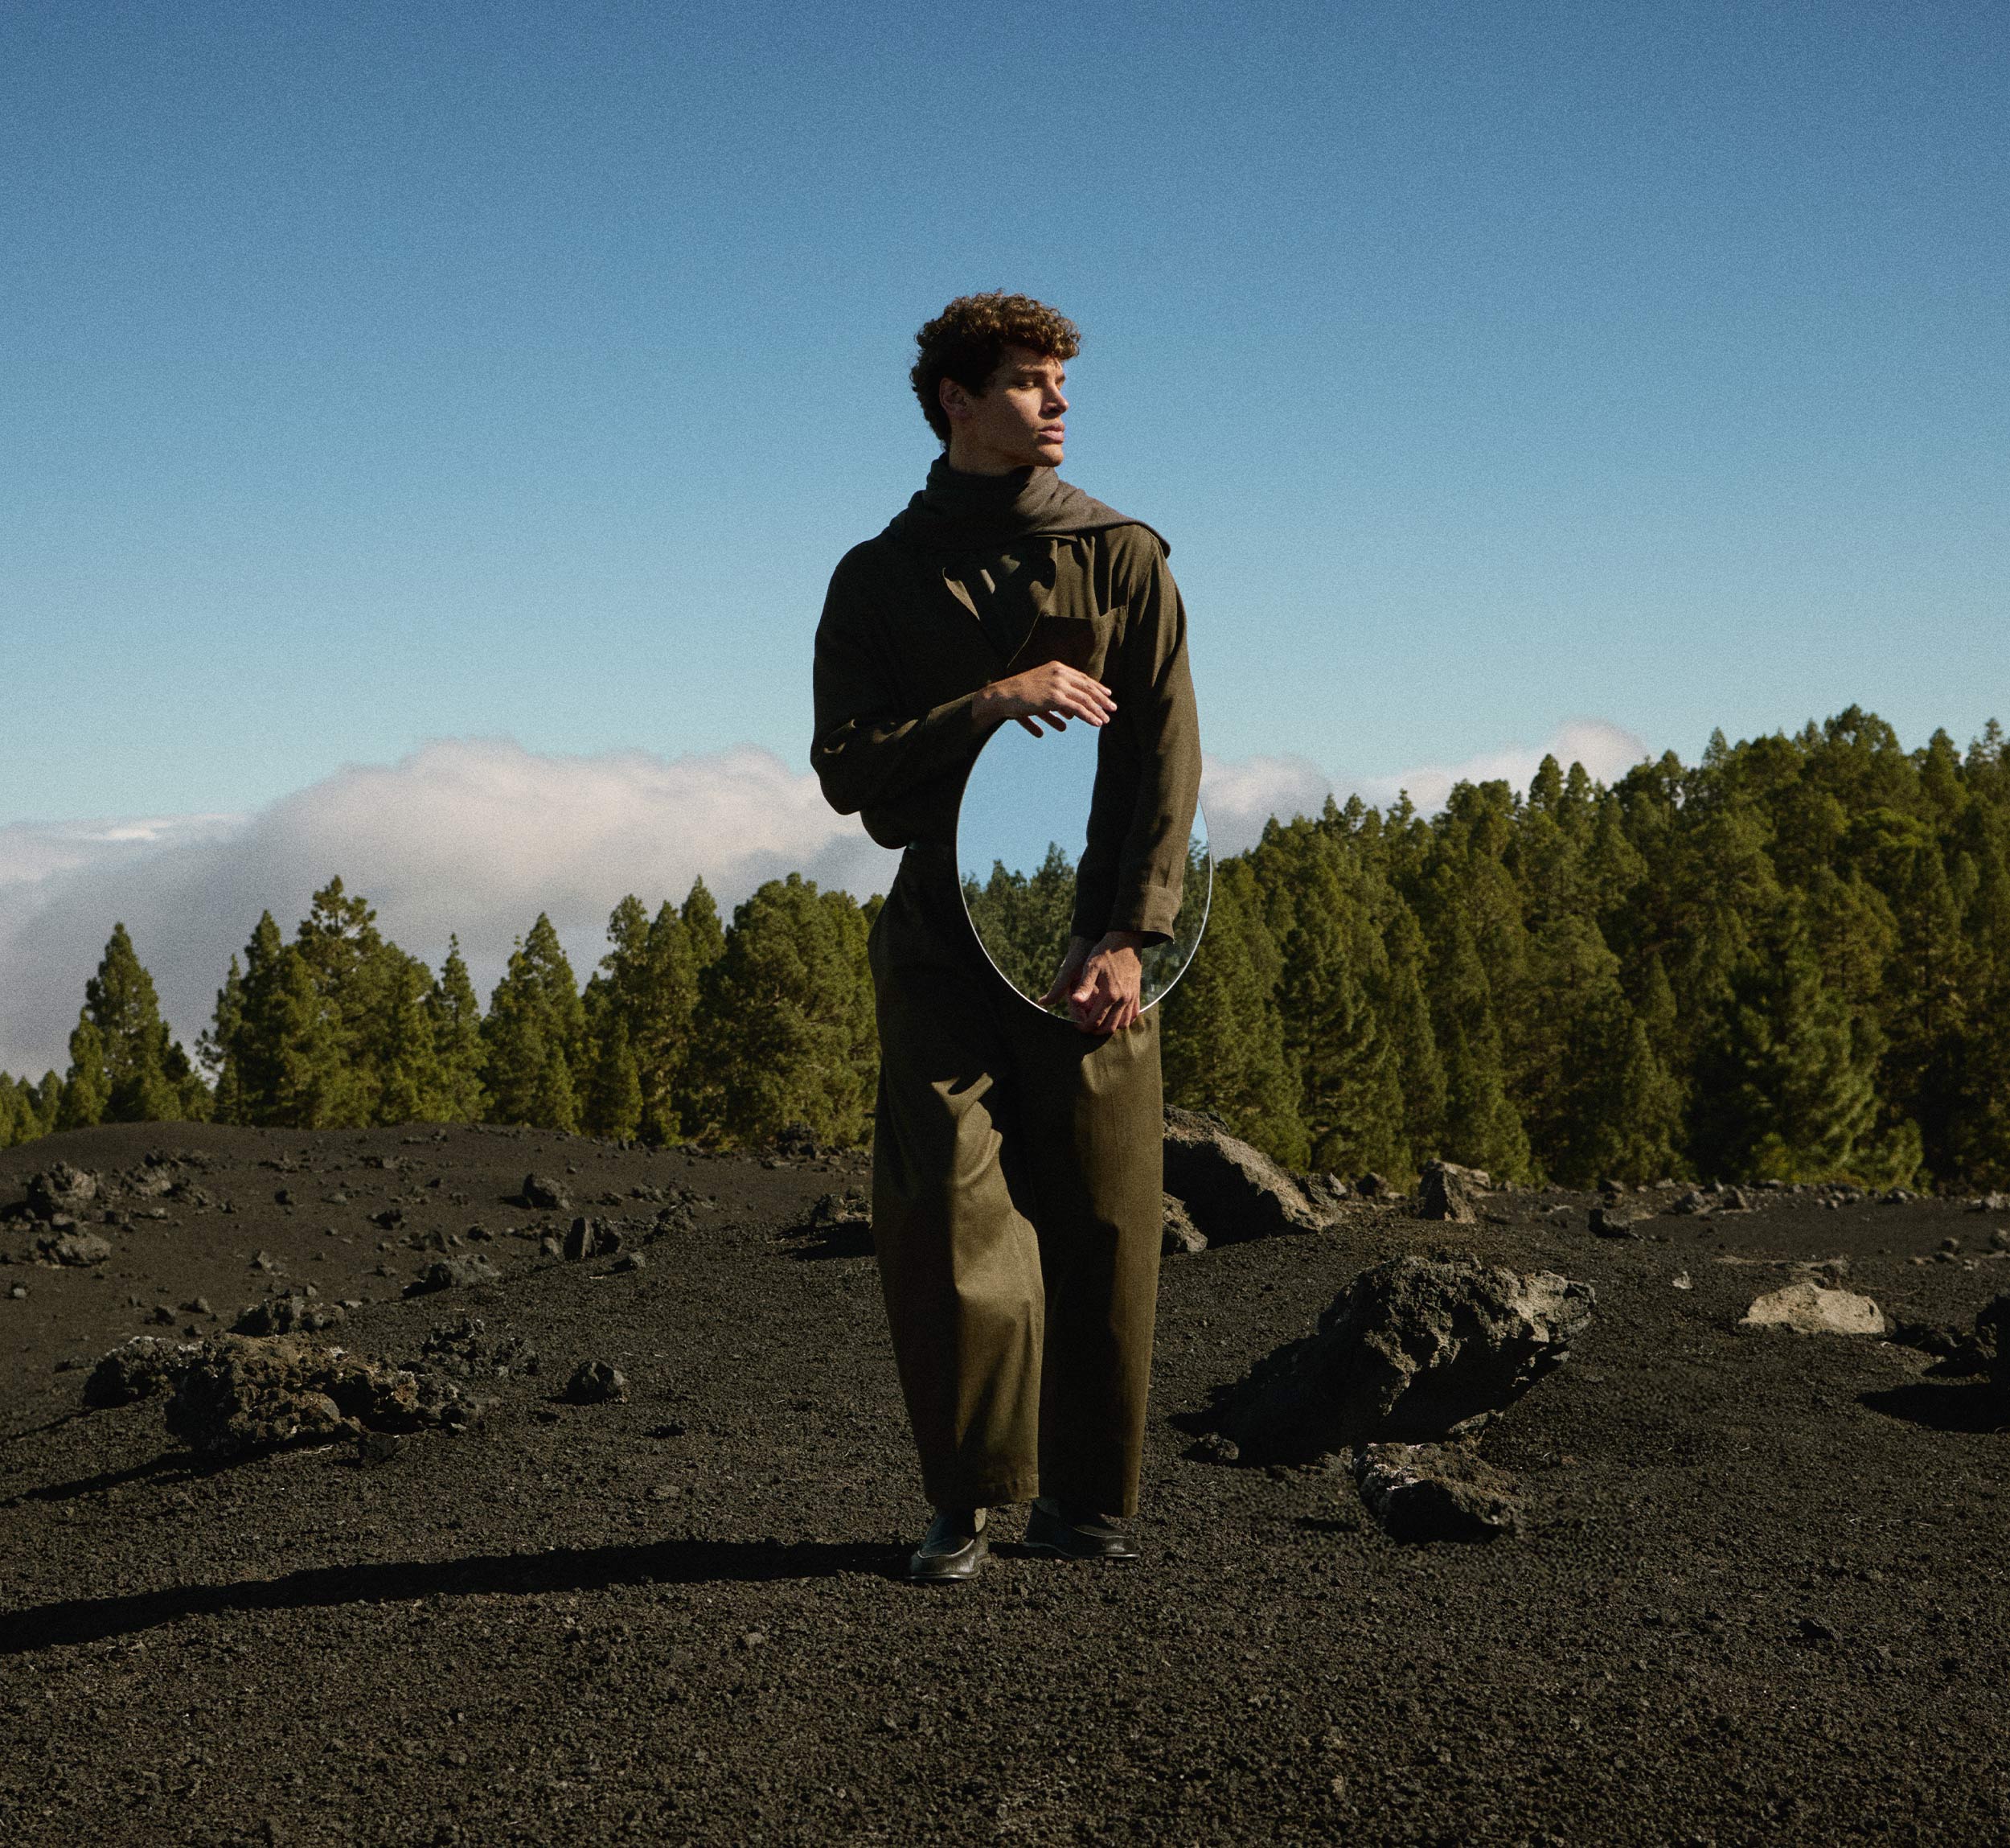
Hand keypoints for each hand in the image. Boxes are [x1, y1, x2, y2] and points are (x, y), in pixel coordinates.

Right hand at [974, 662, 1115, 736]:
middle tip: (1113, 708)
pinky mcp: (1054, 697)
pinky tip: (1097, 724)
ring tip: (1105, 721)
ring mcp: (1057, 684)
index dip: (1096, 687)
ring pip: (1084, 699)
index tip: (1107, 695)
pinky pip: (1077, 709)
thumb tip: (1071, 716)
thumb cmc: (1017, 696)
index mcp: (1056, 667)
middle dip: (1101, 699)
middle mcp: (1059, 673)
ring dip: (1097, 711)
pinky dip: (1089, 717)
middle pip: (1087, 687)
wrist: (1001, 696)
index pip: (1082, 678)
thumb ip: (1057, 702)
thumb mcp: (1039, 692)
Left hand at [1038, 931, 1146, 1034]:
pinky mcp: (1137, 993)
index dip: (1084, 1027)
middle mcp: (1123, 999)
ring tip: (1098, 1023)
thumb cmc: (1105, 952)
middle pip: (1110, 1027)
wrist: (1126, 940)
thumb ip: (1084, 985)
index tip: (1077, 1025)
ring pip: (1123, 1023)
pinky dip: (1124, 1020)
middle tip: (1085, 1027)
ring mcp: (1132, 997)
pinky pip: (1133, 1014)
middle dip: (1096, 1031)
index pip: (1096, 1020)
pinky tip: (1114, 1016)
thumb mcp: (1090, 966)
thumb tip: (1074, 1001)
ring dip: (1110, 1027)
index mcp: (1110, 994)